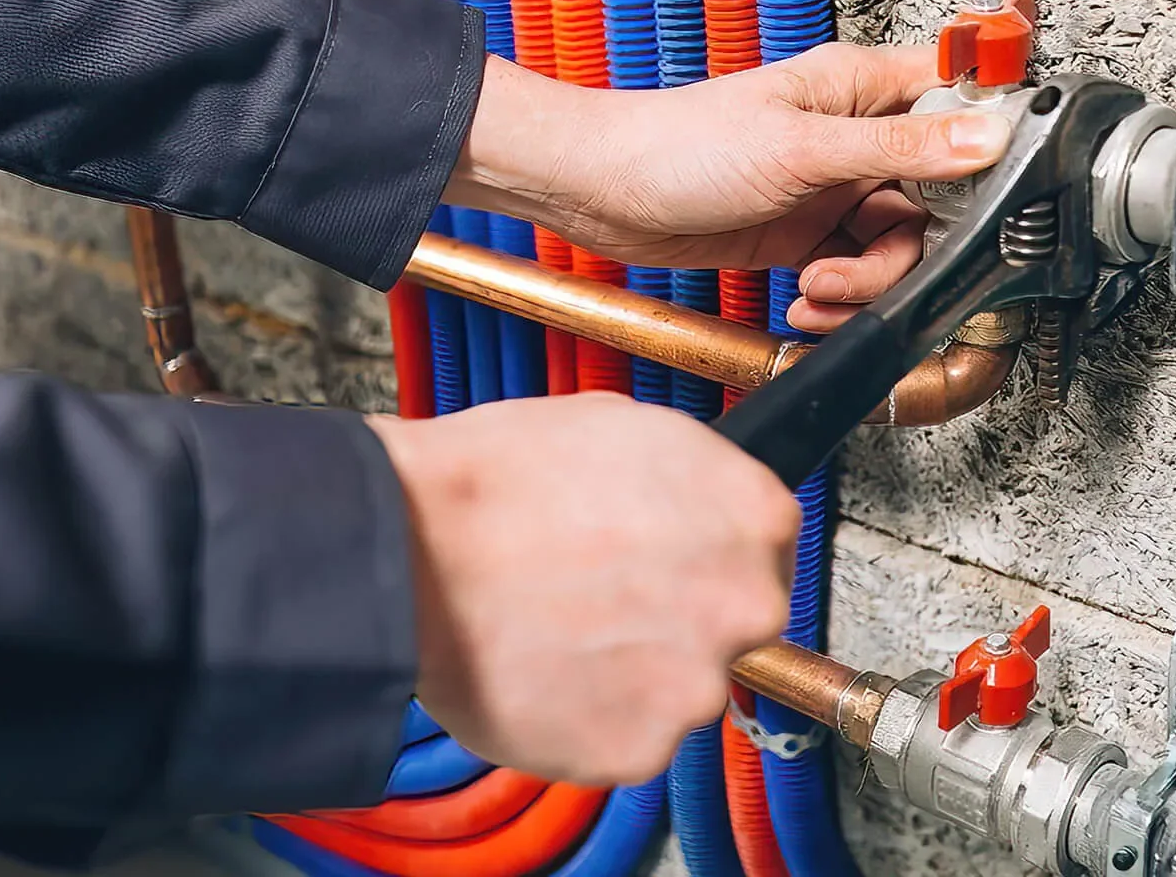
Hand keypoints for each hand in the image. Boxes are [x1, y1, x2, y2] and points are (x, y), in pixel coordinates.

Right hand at [368, 393, 798, 784]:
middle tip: (601, 595)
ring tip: (553, 628)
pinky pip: (624, 737)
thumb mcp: (619, 426)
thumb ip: (689, 479)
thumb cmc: (497, 480)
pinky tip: (539, 670)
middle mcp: (743, 606)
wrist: (408, 553)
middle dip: (677, 613)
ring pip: (677, 686)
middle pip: (732, 622)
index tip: (669, 556)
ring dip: (630, 669)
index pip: (767, 543)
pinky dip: (587, 714)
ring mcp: (692, 686)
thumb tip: (699, 504)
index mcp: (752, 515)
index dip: (707, 548)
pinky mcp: (635, 749)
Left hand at [450, 44, 1010, 326]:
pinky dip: (838, 298)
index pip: (959, 96)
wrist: (600, 193)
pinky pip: (852, 272)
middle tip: (871, 261)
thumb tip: (986, 138)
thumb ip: (899, 148)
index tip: (992, 187)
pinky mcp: (803, 233)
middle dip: (915, 244)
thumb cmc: (677, 147)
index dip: (986, 139)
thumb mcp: (800, 149)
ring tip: (821, 289)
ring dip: (868, 281)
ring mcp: (829, 187)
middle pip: (938, 193)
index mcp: (860, 87)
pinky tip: (806, 303)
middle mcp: (852, 136)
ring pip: (896, 243)